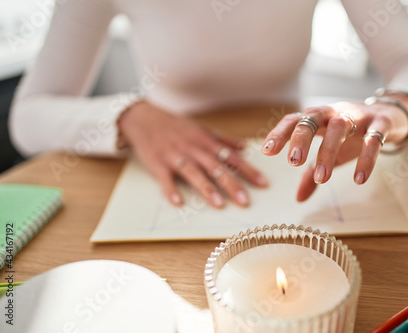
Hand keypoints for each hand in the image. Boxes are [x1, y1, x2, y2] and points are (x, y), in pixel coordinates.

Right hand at [118, 100, 267, 207]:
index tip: (263, 183)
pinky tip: (179, 203)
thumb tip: (244, 148)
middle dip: (232, 184)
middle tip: (246, 201)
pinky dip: (171, 190)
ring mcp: (175, 156)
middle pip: (216, 167)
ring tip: (219, 204)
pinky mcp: (157, 163)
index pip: (232, 157)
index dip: (248, 170)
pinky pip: (165, 178)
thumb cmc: (175, 126)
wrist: (144, 118)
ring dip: (206, 188)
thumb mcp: (201, 128)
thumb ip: (223, 139)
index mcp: (206, 141)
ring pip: (193, 172)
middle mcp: (193, 148)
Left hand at [262, 100, 407, 201]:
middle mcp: (335, 112)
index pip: (294, 120)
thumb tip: (297, 198)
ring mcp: (358, 115)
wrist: (393, 115)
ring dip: (328, 151)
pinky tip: (358, 179)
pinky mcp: (381, 123)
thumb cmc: (354, 134)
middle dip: (301, 138)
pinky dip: (366, 159)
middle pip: (312, 117)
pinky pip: (373, 140)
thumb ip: (313, 173)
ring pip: (340, 127)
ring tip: (322, 178)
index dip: (280, 133)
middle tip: (293, 162)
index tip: (266, 152)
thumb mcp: (333, 152)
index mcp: (319, 118)